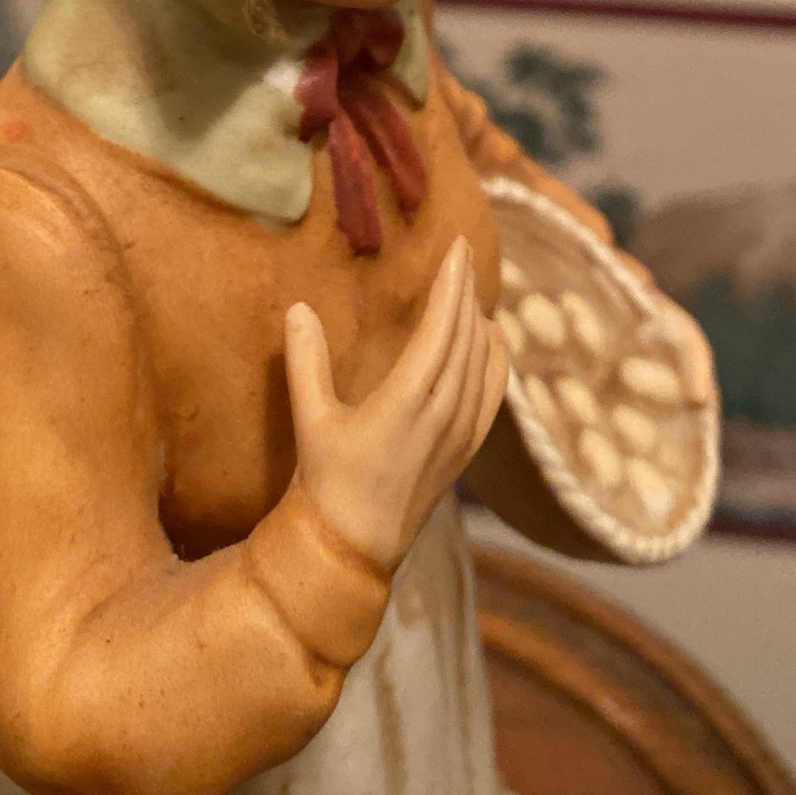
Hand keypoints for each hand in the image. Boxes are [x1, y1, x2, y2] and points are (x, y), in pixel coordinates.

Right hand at [283, 238, 507, 573]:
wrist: (354, 546)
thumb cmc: (327, 481)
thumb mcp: (310, 420)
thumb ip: (306, 362)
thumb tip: (298, 308)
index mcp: (405, 403)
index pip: (441, 330)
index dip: (452, 285)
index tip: (458, 248)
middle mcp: (442, 416)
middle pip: (467, 340)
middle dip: (466, 292)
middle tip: (462, 254)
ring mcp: (460, 435)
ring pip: (485, 365)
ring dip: (480, 322)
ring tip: (470, 290)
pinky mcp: (467, 450)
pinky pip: (494, 395)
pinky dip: (496, 360)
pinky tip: (490, 341)